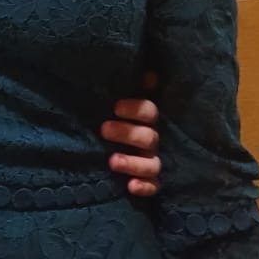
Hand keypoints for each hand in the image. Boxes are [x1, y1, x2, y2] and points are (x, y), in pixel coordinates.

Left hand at [102, 73, 160, 197]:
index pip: (149, 111)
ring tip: (112, 161)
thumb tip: (145, 71)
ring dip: (133, 163)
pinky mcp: (151, 181)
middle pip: (148, 137)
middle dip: (127, 133)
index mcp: (147, 118)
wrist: (112, 142)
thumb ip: (131, 86)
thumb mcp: (119, 99)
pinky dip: (144, 187)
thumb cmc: (116, 116)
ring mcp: (153, 160)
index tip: (116, 107)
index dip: (135, 109)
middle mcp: (153, 139)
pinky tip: (130, 186)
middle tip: (104, 129)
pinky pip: (155, 186)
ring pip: (152, 164)